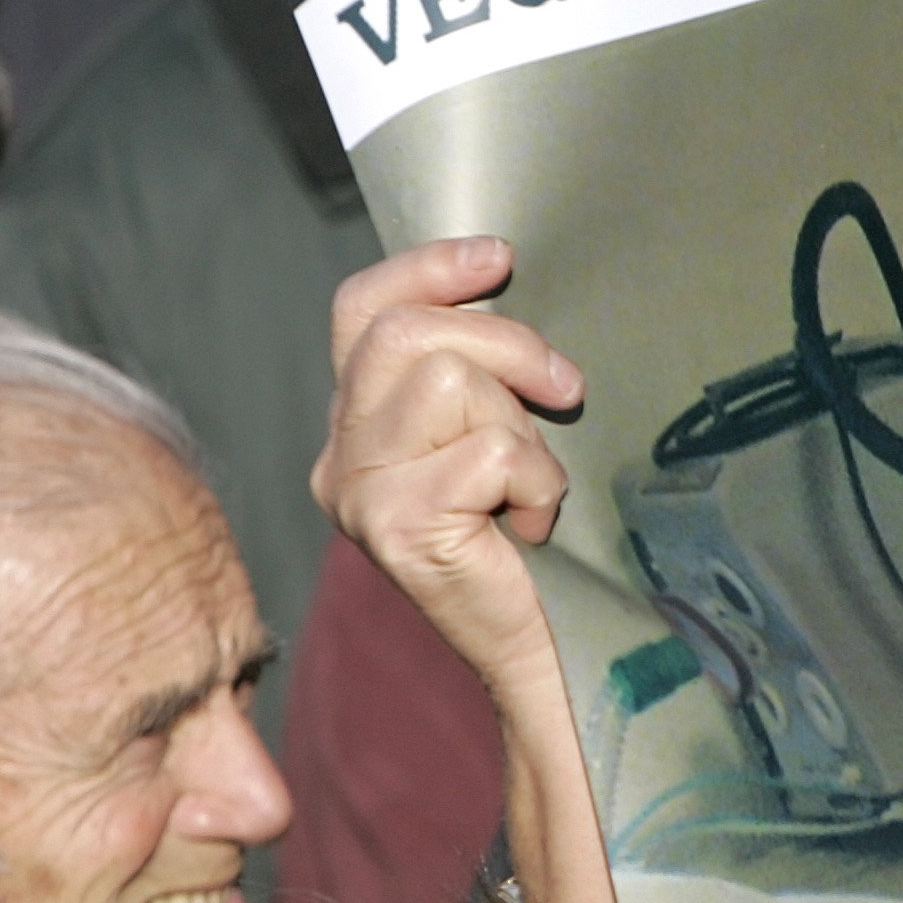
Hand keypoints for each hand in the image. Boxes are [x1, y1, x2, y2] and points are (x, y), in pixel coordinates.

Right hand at [314, 239, 585, 709]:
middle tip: (563, 389)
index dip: (427, 269)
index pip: (362, 310)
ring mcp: (357, 493)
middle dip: (506, 343)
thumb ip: (474, 373)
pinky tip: (529, 526)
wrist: (540, 646)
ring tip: (528, 485)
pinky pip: (489, 454)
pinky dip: (536, 484)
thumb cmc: (528, 535)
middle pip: (405, 335)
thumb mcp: (493, 433)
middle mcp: (339, 455)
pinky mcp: (394, 527)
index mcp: (357, 423)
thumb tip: (502, 276)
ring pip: (447, 384)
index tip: (501, 257)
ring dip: (519, 428)